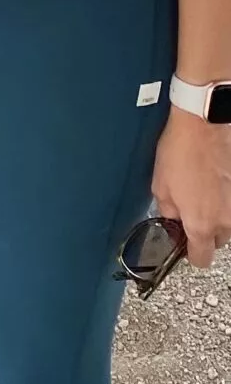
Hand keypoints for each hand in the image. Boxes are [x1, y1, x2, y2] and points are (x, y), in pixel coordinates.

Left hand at [152, 109, 230, 269]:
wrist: (204, 124)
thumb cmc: (182, 151)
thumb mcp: (160, 187)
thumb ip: (168, 213)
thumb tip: (172, 222)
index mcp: (201, 224)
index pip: (201, 259)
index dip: (190, 253)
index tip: (185, 244)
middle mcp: (226, 220)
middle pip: (218, 242)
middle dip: (205, 232)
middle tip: (191, 212)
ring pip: (228, 223)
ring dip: (218, 215)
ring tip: (203, 192)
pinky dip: (226, 199)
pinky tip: (214, 183)